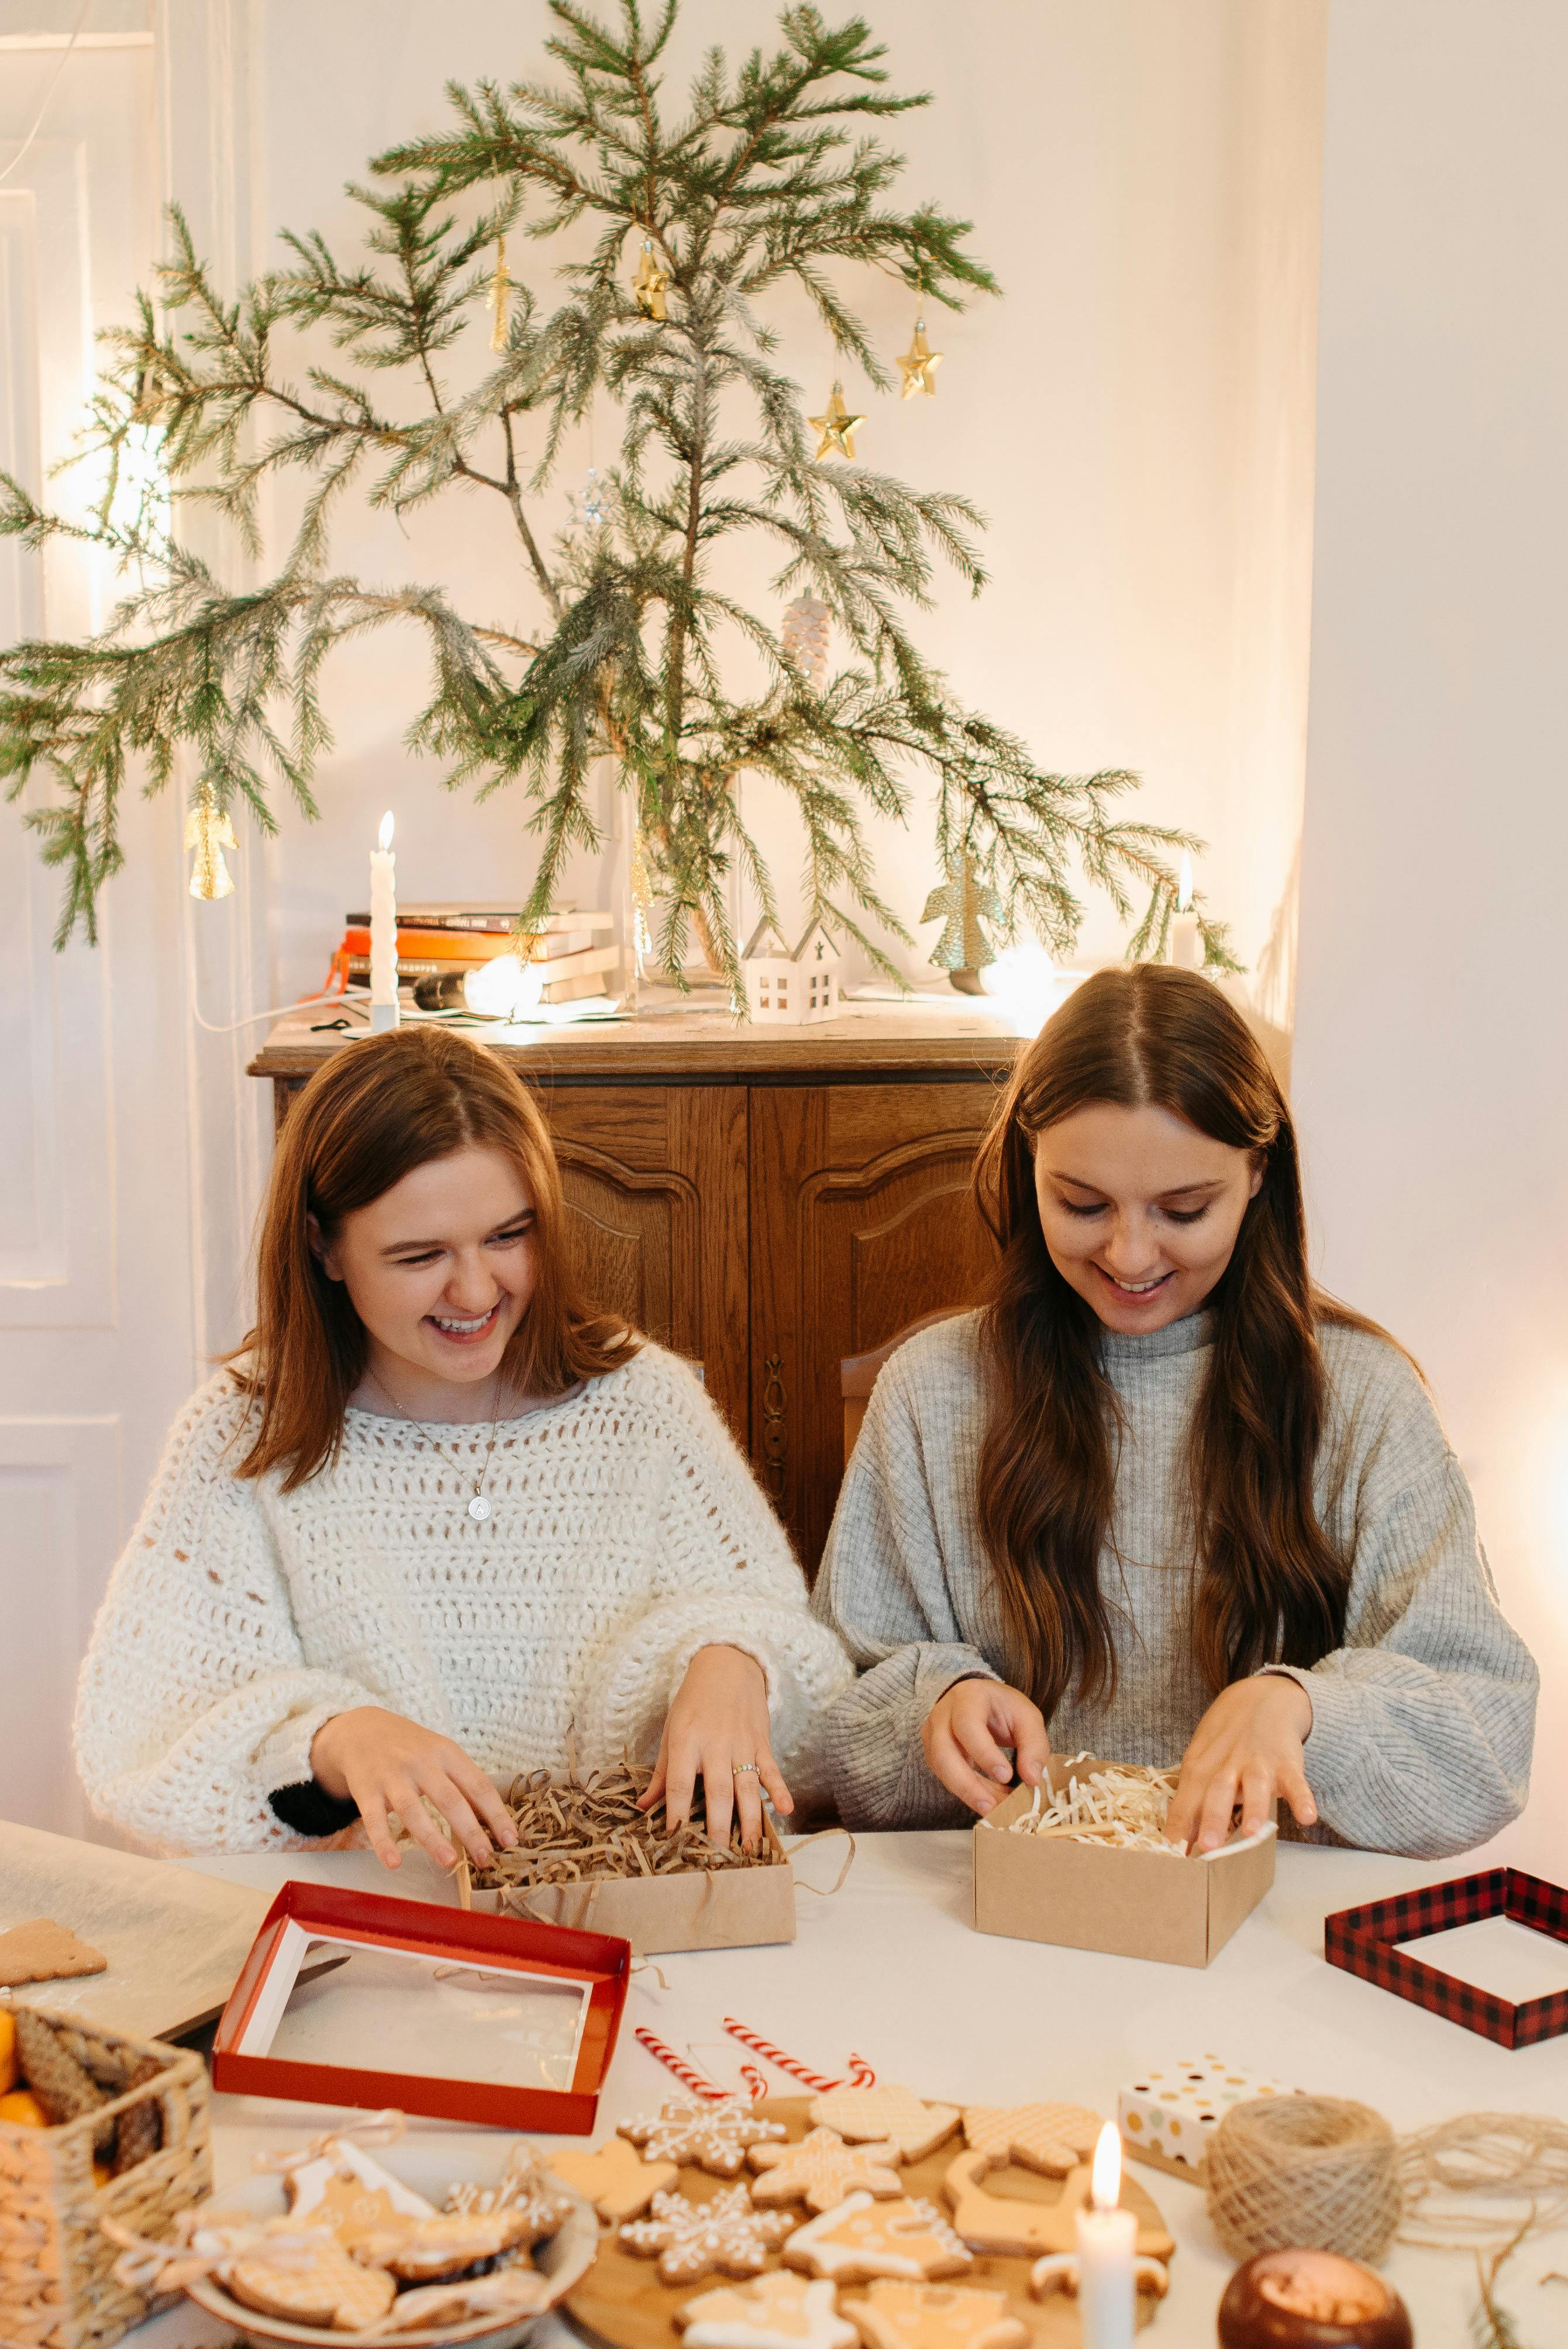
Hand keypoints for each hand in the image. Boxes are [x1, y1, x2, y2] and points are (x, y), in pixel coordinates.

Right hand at [310, 1707, 518, 1872]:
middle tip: (485, 1859)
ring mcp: (392, 1776)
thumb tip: (493, 1821)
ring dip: (432, 1839)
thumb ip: (463, 1782)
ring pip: (413, 1810)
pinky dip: (384, 1842)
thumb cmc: (412, 1748)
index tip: (511, 1840)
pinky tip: (394, 1863)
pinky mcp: (366, 1790)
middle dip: (470, 1831)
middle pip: (450, 1799)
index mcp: (447, 1753)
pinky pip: (375, 1819)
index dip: (496, 1814)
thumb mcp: (441, 1753)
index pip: (478, 1785)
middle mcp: (421, 1762)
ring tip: (449, 1863)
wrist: (362, 1730)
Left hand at [636, 1645, 791, 1853]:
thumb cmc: (692, 1703)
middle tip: (718, 1858)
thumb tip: (642, 1807)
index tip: (674, 1840)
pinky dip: (780, 1789)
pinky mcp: (761, 1742)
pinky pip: (771, 1769)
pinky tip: (785, 1810)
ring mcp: (741, 1744)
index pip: (678, 1784)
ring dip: (750, 1819)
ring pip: (747, 1787)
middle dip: (718, 1827)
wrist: (726, 1665)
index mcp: (685, 1742)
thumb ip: (660, 1772)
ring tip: (749, 1849)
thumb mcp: (670, 1731)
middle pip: (717, 1791)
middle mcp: (715, 1744)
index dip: (675, 1813)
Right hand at [921, 1677, 1050, 1815]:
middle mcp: (942, 1714)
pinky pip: (945, 1777)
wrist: (979, 1699)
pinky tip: (989, 1799)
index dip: (984, 1753)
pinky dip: (968, 1792)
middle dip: (968, 1785)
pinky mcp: (932, 1752)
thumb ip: (1034, 1746)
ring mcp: (932, 1734)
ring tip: (994, 1809)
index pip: (968, 1726)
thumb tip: (1032, 1780)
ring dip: (968, 1793)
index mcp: (968, 1697)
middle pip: (944, 1753)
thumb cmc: (1003, 1708)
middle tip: (993, 1807)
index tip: (1006, 1776)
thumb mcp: (1027, 1717)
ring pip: (941, 1770)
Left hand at [1166, 1674, 1316, 1853]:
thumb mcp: (1202, 1764)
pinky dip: (1302, 1798)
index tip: (1173, 1857)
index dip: (1179, 1827)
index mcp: (1200, 1767)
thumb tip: (1179, 1842)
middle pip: (1217, 1793)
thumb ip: (1194, 1802)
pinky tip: (1307, 1817)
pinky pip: (1295, 1782)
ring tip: (1252, 1833)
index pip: (1185, 1800)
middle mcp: (1227, 1765)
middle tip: (1207, 1848)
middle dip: (1212, 1820)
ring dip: (1253, 1809)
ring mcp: (1257, 1763)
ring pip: (1254, 1786)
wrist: (1260, 1700)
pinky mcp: (1286, 1763)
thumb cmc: (1224, 1743)